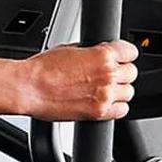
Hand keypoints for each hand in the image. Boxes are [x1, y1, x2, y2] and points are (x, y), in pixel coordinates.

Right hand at [14, 41, 138, 120]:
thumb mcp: (70, 48)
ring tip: (104, 90)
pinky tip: (103, 102)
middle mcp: (108, 75)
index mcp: (102, 55)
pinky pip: (122, 111)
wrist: (29, 88)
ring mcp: (105, 95)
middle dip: (121, 73)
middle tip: (108, 75)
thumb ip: (91, 52)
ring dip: (119, 91)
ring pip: (129, 93)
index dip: (124, 55)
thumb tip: (98, 54)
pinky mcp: (99, 113)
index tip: (120, 58)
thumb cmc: (42, 68)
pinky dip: (116, 107)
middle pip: (132, 73)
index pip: (130, 52)